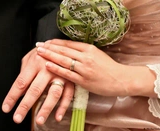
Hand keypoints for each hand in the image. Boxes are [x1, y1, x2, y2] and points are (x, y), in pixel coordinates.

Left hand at [2, 48, 74, 124]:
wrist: (63, 43)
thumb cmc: (43, 51)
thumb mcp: (30, 57)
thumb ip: (24, 73)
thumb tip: (19, 92)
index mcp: (35, 62)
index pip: (21, 82)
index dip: (12, 96)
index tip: (6, 108)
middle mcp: (48, 68)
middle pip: (35, 89)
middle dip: (25, 105)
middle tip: (17, 118)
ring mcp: (61, 74)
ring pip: (53, 93)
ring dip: (46, 108)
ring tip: (39, 120)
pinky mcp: (71, 79)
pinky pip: (68, 95)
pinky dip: (63, 107)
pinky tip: (57, 117)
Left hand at [35, 39, 154, 96]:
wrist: (120, 79)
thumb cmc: (109, 68)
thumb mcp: (97, 54)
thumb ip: (84, 52)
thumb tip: (68, 49)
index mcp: (89, 49)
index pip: (68, 43)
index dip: (55, 42)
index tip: (46, 41)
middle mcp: (86, 57)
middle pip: (64, 50)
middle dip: (49, 47)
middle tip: (38, 45)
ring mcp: (84, 69)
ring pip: (63, 60)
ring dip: (50, 55)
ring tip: (39, 53)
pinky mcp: (83, 80)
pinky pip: (67, 73)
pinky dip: (56, 69)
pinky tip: (47, 65)